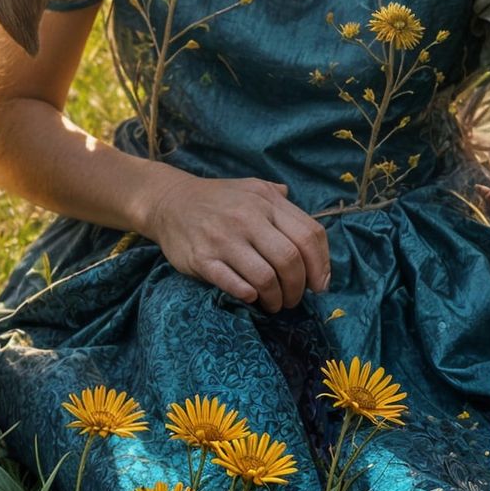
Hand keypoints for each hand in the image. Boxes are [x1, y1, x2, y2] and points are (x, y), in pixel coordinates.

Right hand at [145, 171, 328, 314]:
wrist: (169, 201)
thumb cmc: (217, 199)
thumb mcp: (252, 187)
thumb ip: (282, 202)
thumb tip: (310, 229)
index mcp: (266, 201)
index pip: (309, 235)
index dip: (321, 265)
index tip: (319, 285)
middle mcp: (247, 217)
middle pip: (290, 260)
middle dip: (298, 288)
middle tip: (293, 299)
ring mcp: (223, 238)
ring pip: (266, 277)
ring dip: (276, 298)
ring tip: (273, 303)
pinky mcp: (202, 258)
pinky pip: (235, 285)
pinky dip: (250, 295)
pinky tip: (251, 296)